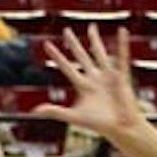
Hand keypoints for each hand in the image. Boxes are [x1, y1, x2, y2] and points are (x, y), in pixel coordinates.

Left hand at [35, 25, 144, 139]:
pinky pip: (121, 57)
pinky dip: (122, 44)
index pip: (66, 67)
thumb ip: (56, 112)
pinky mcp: (120, 76)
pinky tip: (122, 31)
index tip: (46, 44)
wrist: (121, 128)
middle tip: (66, 30)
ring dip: (95, 41)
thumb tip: (35, 111)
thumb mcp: (75, 117)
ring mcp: (107, 76)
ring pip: (99, 54)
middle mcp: (94, 79)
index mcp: (83, 86)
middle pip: (81, 57)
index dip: (57, 56)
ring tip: (91, 27)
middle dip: (73, 44)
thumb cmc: (100, 125)